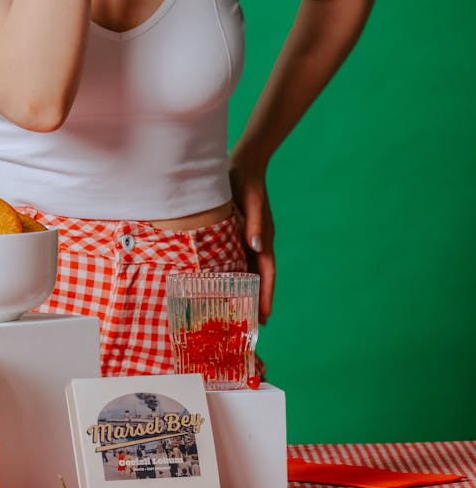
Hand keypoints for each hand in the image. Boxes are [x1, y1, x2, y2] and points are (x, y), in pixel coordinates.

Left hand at [229, 161, 275, 323]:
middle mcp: (256, 241)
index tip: (265, 317)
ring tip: (234, 311)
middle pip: (257, 276)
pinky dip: (231, 272)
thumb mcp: (252, 200)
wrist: (242, 162)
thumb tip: (256, 246)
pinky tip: (220, 283)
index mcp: (263, 237)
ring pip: (245, 269)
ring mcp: (246, 237)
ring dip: (242, 289)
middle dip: (255, 299)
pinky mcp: (235, 231)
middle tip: (250, 325)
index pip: (266, 273)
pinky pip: (233, 257)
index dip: (266, 295)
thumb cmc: (246, 180)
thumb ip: (254, 223)